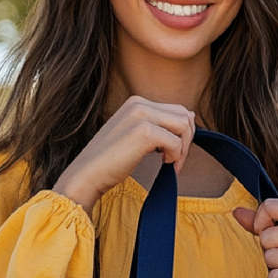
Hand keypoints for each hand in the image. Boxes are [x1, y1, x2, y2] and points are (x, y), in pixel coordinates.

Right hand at [53, 96, 195, 215]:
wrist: (87, 174)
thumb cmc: (110, 162)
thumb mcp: (134, 137)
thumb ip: (157, 126)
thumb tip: (189, 119)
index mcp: (136, 103)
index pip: (177, 110)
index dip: (182, 134)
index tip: (173, 154)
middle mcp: (139, 103)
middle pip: (184, 115)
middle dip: (186, 140)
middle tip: (176, 161)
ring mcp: (141, 116)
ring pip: (184, 126)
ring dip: (182, 149)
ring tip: (171, 163)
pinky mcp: (144, 132)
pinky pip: (175, 142)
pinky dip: (175, 156)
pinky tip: (164, 165)